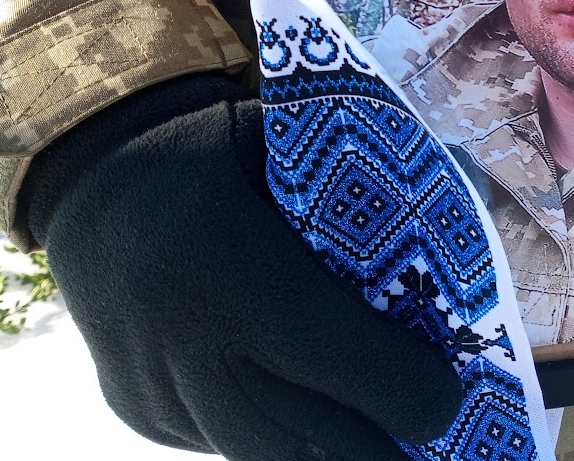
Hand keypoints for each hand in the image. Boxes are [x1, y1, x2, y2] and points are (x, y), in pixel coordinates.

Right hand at [21, 74, 462, 460]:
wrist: (96, 167)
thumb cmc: (219, 147)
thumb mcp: (295, 142)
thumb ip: (375, 181)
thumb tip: (477, 209)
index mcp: (230, 258)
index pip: (331, 352)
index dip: (401, 390)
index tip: (447, 398)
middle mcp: (182, 332)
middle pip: (297, 434)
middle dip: (375, 448)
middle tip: (434, 442)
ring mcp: (148, 379)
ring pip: (254, 449)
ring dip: (323, 448)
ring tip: (379, 436)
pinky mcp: (132, 404)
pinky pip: (210, 441)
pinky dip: (268, 436)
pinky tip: (305, 415)